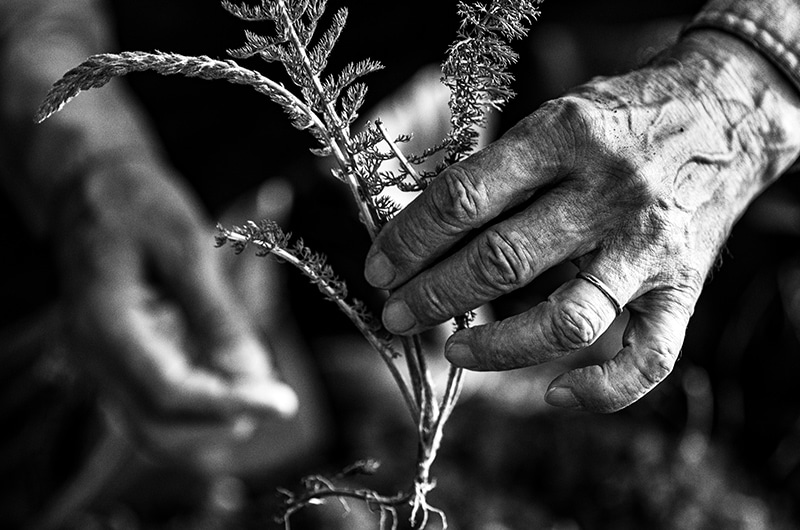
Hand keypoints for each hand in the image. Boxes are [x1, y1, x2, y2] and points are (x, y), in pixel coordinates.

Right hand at [55, 158, 297, 457]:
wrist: (91, 183)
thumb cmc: (138, 204)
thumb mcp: (185, 247)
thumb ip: (216, 314)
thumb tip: (252, 372)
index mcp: (104, 325)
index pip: (168, 393)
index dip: (228, 404)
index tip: (283, 404)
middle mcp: (92, 356)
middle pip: (157, 424)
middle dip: (220, 420)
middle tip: (277, 401)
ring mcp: (99, 361)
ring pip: (153, 422)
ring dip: (210, 417)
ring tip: (261, 388)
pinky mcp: (117, 357)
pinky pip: (154, 398)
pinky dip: (199, 396)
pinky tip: (235, 372)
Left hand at [364, 30, 799, 411]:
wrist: (722, 114)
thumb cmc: (616, 119)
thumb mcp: (553, 118)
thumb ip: (497, 173)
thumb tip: (421, 237)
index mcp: (563, 136)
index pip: (464, 199)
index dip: (409, 240)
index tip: (379, 267)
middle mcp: (608, 192)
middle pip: (501, 261)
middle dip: (431, 297)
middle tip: (394, 313)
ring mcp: (648, 247)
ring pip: (564, 320)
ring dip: (495, 347)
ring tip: (451, 351)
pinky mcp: (683, 287)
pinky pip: (647, 359)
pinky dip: (600, 392)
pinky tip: (554, 396)